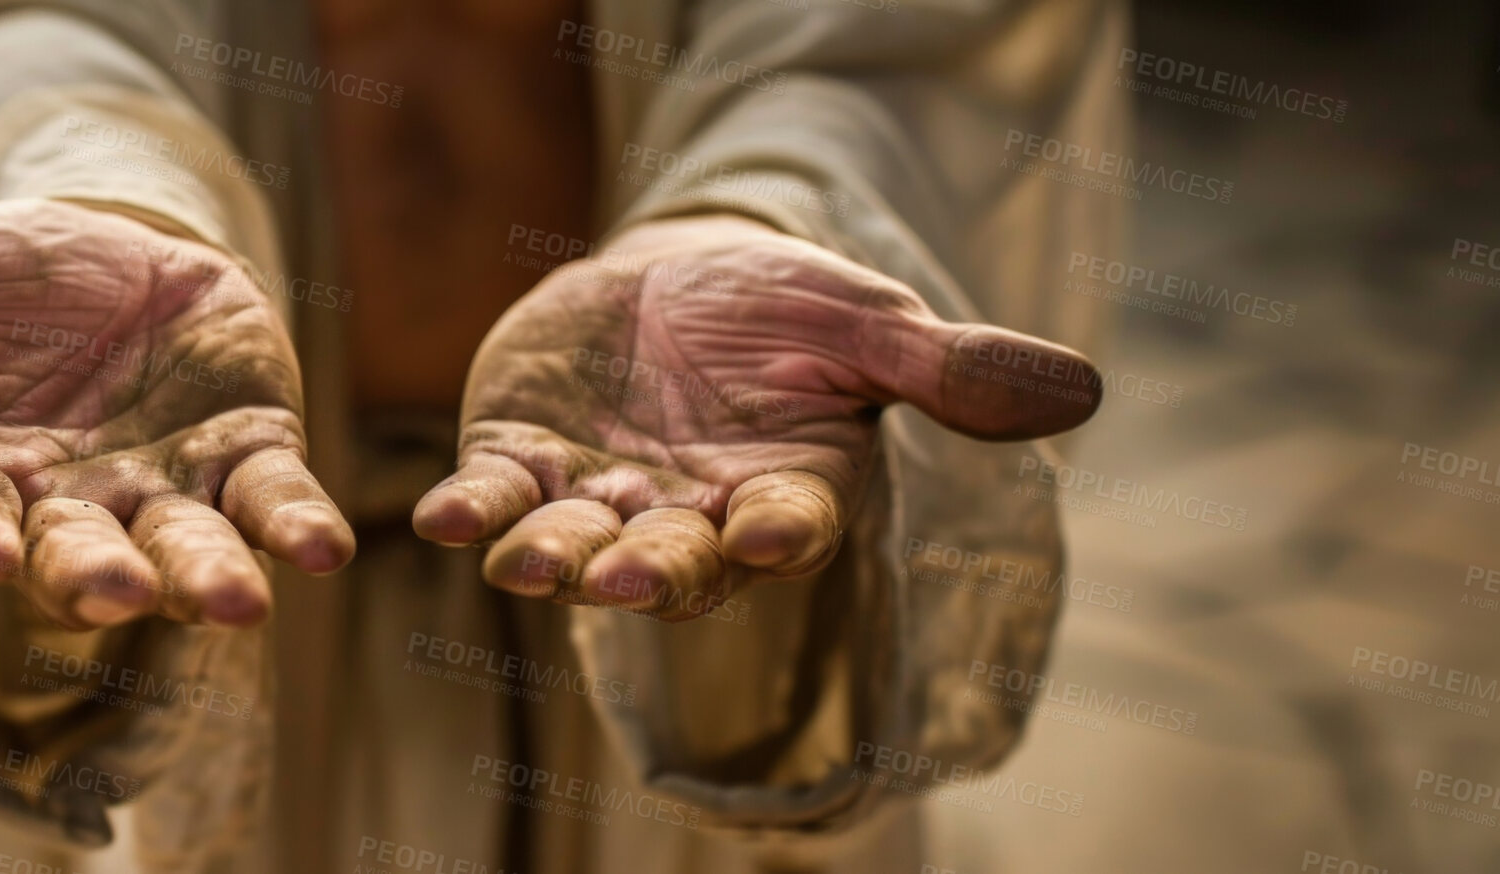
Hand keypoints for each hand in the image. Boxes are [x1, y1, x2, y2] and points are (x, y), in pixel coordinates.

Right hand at [0, 199, 352, 629]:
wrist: (109, 248)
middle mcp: (66, 505)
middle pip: (78, 557)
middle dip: (97, 577)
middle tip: (116, 593)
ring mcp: (161, 490)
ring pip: (183, 547)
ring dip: (205, 577)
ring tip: (234, 602)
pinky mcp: (246, 454)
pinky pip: (274, 501)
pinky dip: (299, 527)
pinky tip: (330, 550)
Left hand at [413, 214, 1099, 619]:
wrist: (677, 281)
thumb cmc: (787, 311)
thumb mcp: (868, 321)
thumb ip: (947, 366)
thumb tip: (1077, 389)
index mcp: (784, 494)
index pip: (788, 529)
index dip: (779, 533)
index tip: (771, 533)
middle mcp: (688, 518)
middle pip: (674, 563)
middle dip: (652, 572)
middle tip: (629, 579)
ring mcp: (598, 500)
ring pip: (575, 548)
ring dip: (551, 560)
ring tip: (523, 565)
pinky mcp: (521, 463)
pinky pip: (492, 499)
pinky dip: (467, 512)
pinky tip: (435, 520)